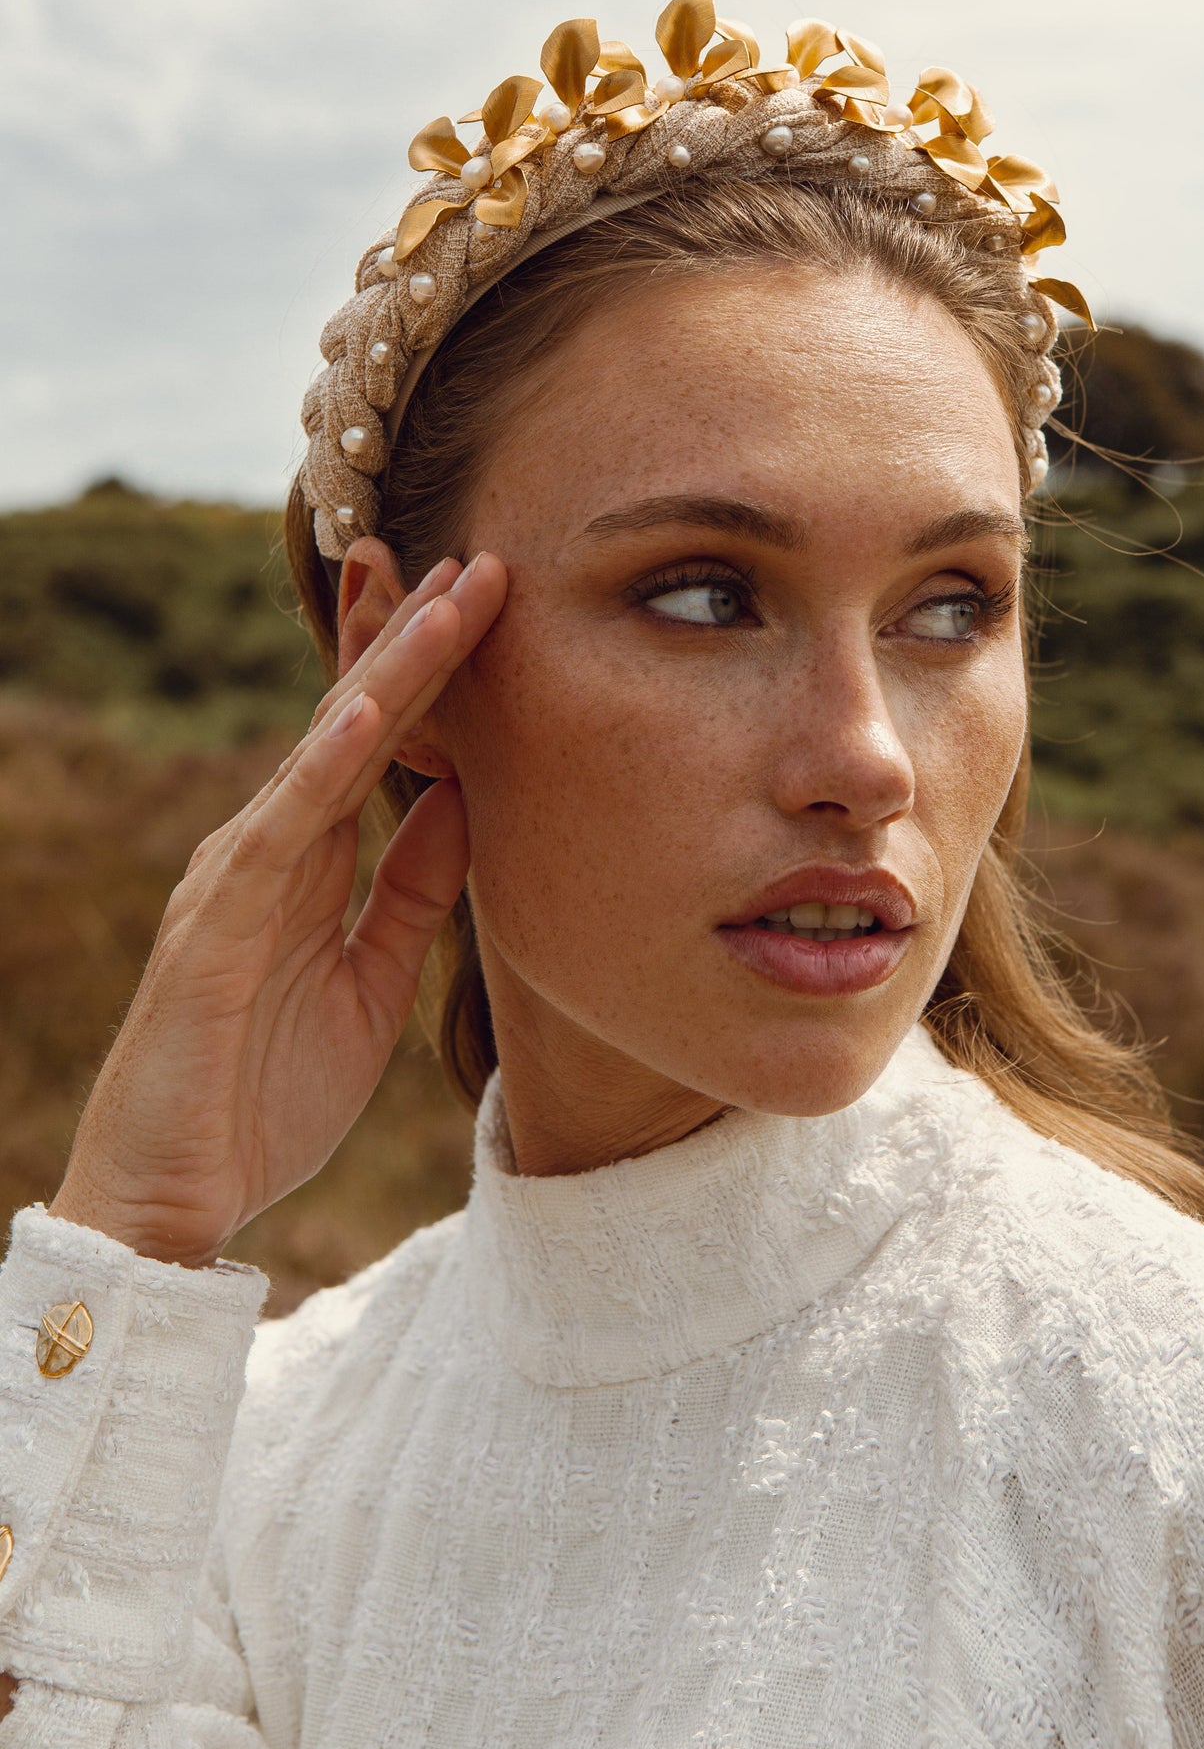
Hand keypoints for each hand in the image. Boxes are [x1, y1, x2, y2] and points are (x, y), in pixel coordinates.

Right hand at [49, 552, 505, 1265]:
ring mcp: (239, 877)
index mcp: (311, 861)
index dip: (425, 670)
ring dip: (384, 673)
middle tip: (474, 556)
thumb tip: (468, 800)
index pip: (376, 743)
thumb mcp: (373, 976)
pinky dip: (325, 771)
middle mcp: (272, 848)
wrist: (178, 1192)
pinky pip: (280, 835)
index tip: (481, 597)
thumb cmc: (268, 1089)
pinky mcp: (218, 926)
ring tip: (441, 596)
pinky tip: (367, 715)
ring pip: (323, 754)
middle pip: (352, 720)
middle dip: (410, 637)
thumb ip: (413, 888)